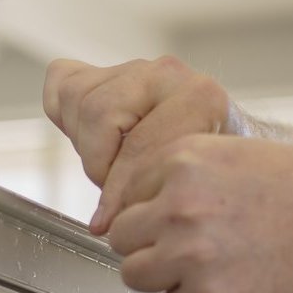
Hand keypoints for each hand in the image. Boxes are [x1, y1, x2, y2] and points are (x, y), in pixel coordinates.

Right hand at [42, 55, 236, 234]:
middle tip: (116, 193)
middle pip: (97, 112)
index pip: (137, 146)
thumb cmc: (219, 172)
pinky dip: (64, 115)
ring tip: (109, 169)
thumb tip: (115, 223)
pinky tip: (89, 142)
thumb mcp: (205, 187)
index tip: (117, 222)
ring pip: (76, 97)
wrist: (229, 149)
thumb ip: (164, 197)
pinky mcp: (109, 72)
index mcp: (200, 97)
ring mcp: (136, 69)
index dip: (120, 192)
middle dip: (100, 164)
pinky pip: (62, 82)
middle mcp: (167, 74)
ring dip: (85, 144)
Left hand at [107, 133, 292, 292]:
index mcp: (185, 160)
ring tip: (198, 268)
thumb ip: (191, 173)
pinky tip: (221, 286)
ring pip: (135, 274)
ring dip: (161, 275)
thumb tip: (154, 201)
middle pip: (122, 235)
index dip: (148, 208)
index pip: (127, 191)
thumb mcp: (240, 153)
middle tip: (180, 246)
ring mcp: (191, 252)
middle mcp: (179, 204)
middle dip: (148, 243)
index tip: (161, 220)